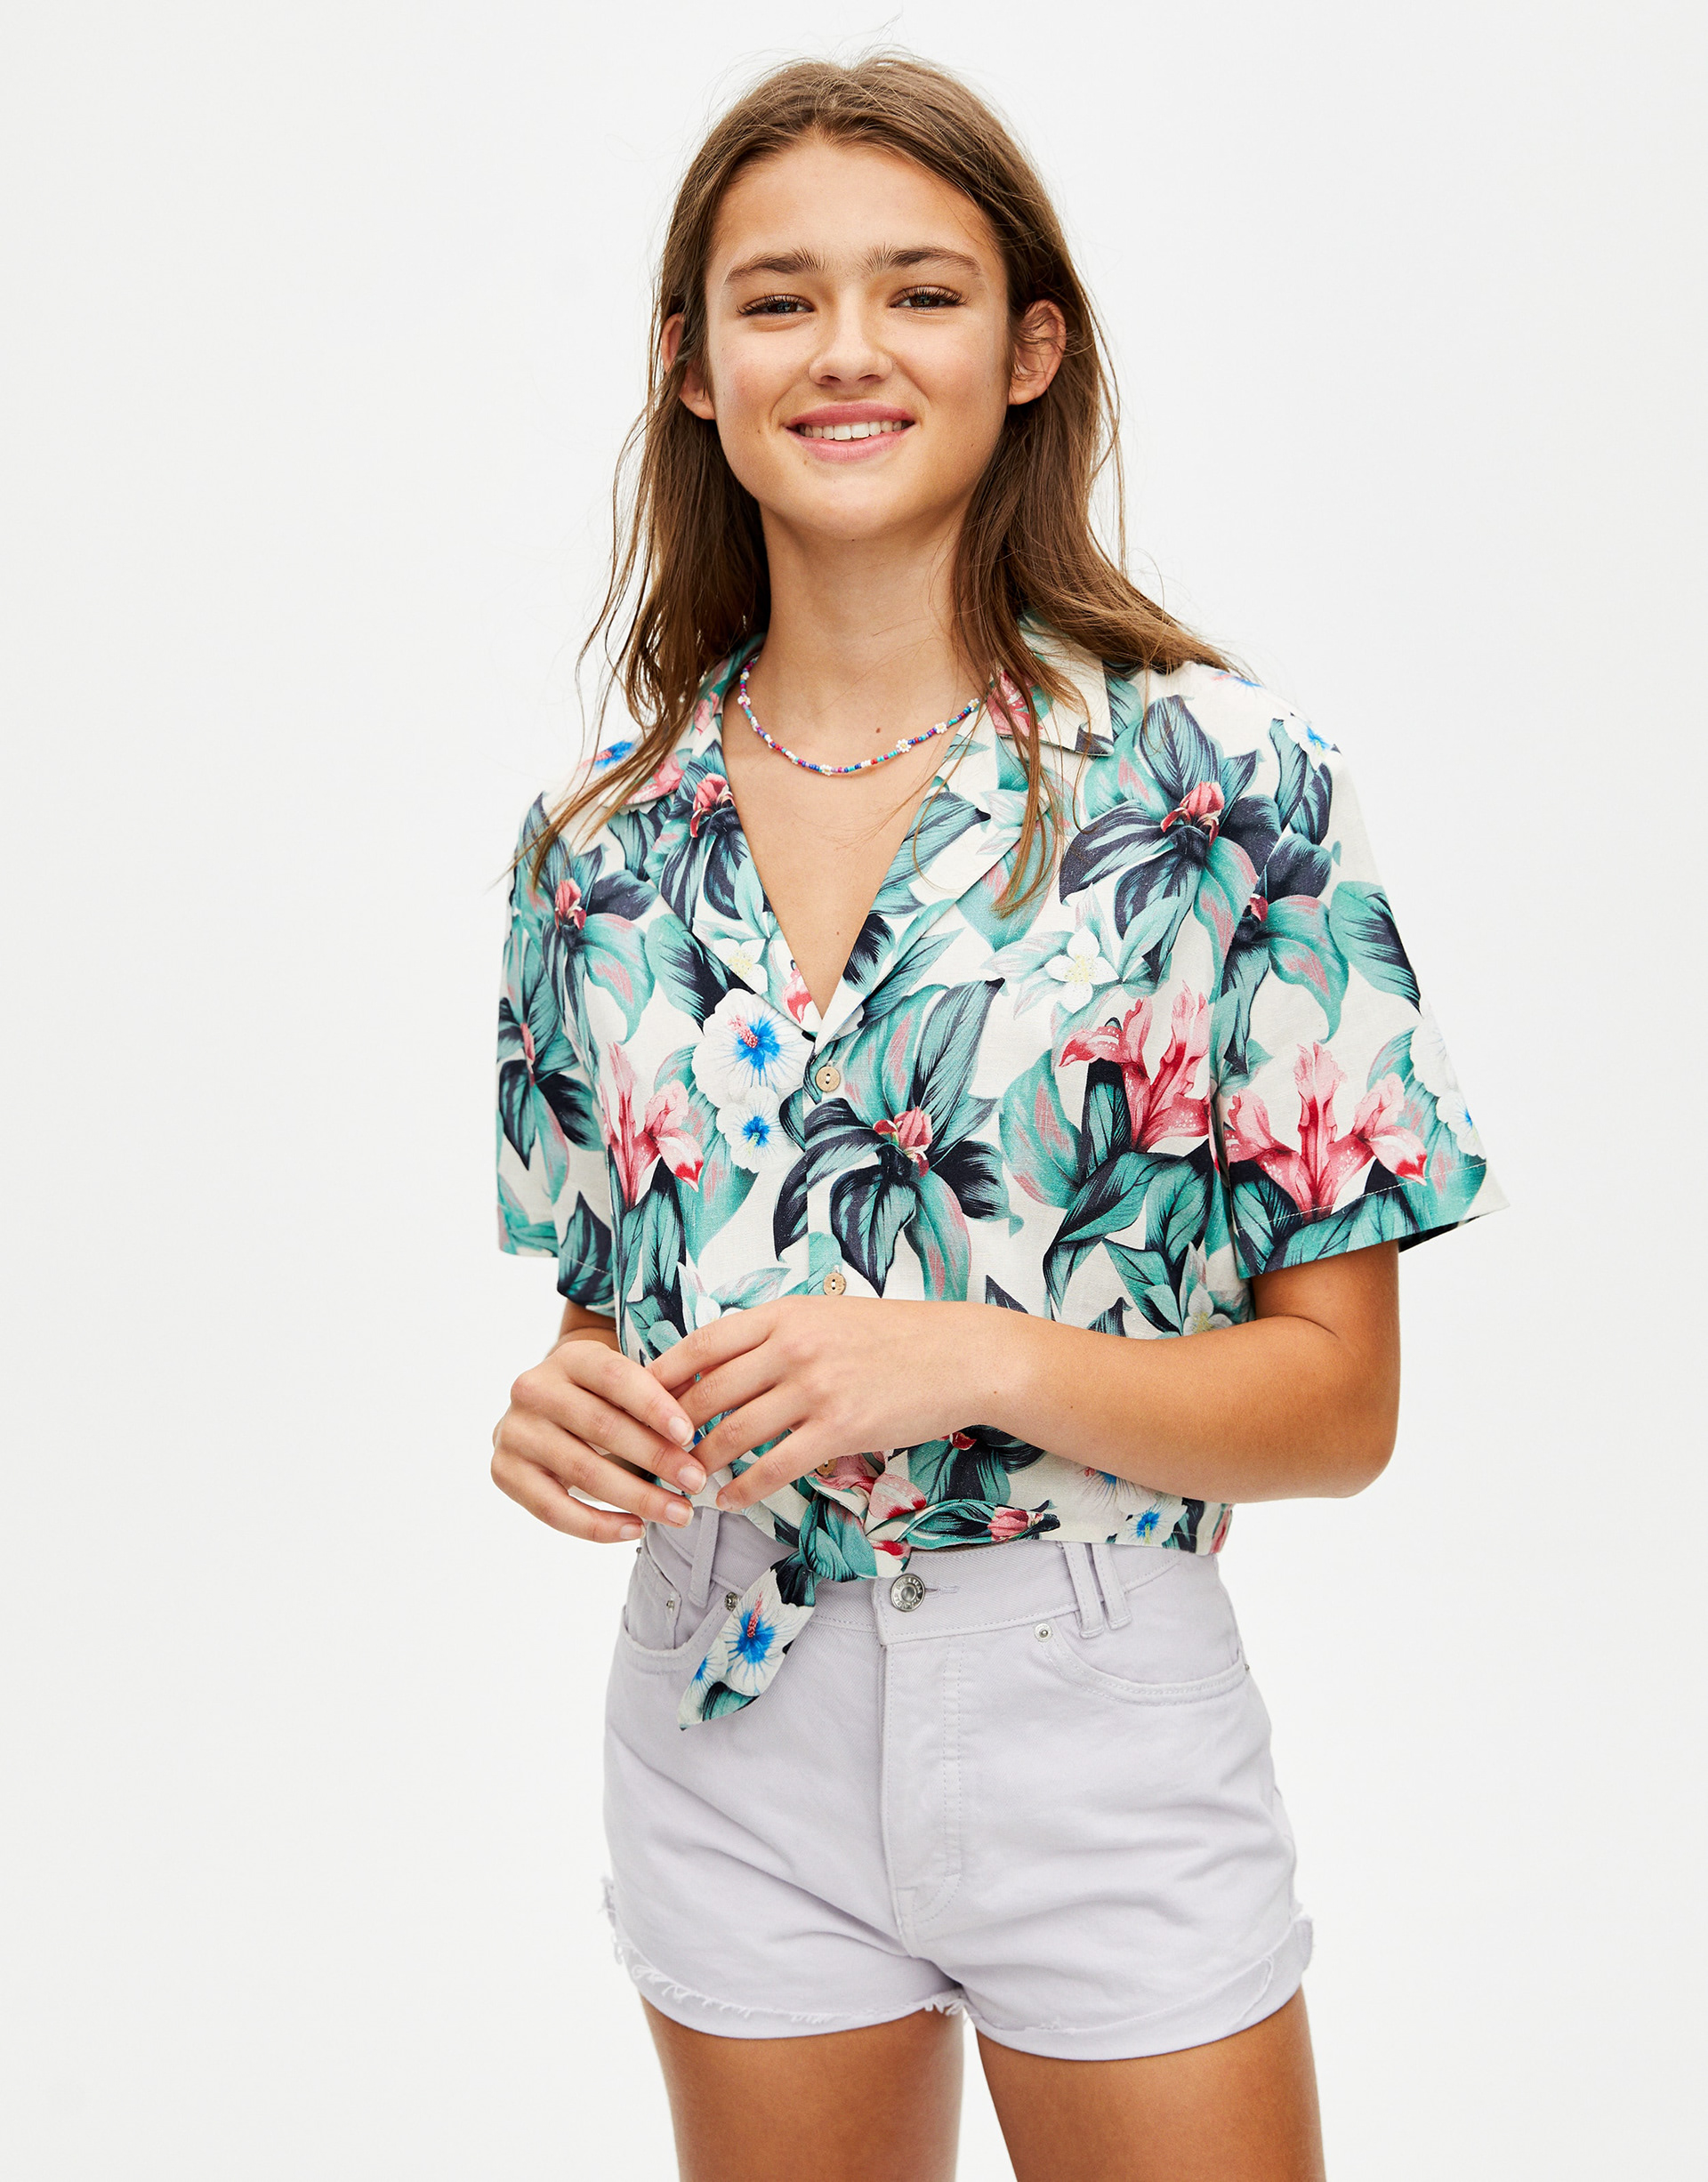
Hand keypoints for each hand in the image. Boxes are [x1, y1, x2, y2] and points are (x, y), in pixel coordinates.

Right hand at [491, 1330, 707, 1541]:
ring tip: (678, 1513)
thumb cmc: (602, 1400)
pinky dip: (598, 1525)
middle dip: (656, 1458)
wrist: (545, 1414)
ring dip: (637, 1497)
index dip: (654, 1405)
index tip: (691, 1435)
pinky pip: (553, 1509)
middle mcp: (533, 1388)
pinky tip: (635, 1529)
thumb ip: (661, 1393)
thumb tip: (709, 1408)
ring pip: (581, 1471)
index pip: (614, 1377)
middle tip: (697, 1482)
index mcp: (569, 1357)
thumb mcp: (626, 1385)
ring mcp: (513, 1431)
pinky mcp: (504, 1471)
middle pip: (601, 1427)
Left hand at [647, 1297, 1004, 1514]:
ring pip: (733, 1432)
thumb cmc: (894, 1335)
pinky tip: (729, 1500)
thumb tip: (722, 1363)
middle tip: (648, 1454)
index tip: (635, 1398)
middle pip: (708, 1392)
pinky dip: (744, 1488)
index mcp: (785, 1314)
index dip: (662, 1374)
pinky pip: (775, 1466)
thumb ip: (776, 1335)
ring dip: (700, 1462)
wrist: (961, 1355)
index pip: (702, 1344)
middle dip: (671, 1428)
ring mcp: (815, 1389)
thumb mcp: (827, 1315)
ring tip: (682, 1481)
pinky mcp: (840, 1429)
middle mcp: (792, 1347)